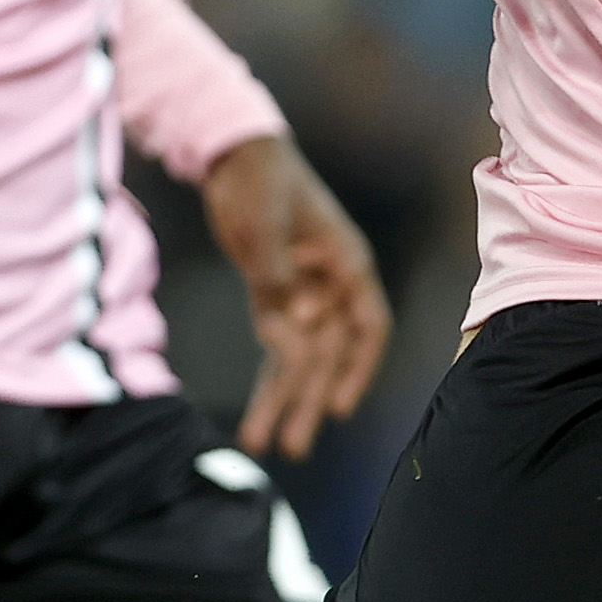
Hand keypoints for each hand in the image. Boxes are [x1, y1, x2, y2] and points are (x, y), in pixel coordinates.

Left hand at [198, 134, 387, 458]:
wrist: (234, 154)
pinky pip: (276, 346)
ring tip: (262, 445)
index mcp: (346, 264)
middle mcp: (332, 286)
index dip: (357, 370)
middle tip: (289, 447)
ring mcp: (306, 293)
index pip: (367, 327)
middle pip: (328, 355)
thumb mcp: (266, 222)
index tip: (339, 408)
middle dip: (307, 401)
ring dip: (283, 401)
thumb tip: (295, 326)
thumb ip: (278, 275)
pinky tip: (259, 413)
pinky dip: (267, 378)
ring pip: (300, 359)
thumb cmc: (261, 178)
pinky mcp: (275, 297)